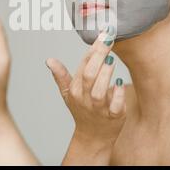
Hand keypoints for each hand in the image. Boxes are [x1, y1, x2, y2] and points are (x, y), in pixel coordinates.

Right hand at [46, 26, 125, 146]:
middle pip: (89, 74)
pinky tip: (120, 82)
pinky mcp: (114, 117)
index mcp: (75, 89)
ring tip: (111, 59)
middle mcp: (84, 98)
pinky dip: (117, 94)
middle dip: (99, 55)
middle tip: (109, 37)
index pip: (83, 64)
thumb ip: (60, 75)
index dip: (94, 47)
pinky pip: (115, 106)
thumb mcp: (67, 93)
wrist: (92, 138)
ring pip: (99, 90)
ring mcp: (98, 108)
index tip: (104, 32)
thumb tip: (49, 60)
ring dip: (105, 73)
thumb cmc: (81, 110)